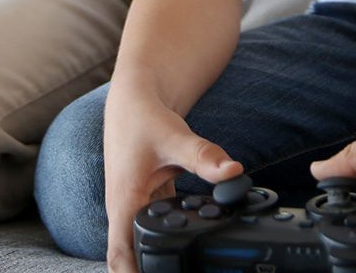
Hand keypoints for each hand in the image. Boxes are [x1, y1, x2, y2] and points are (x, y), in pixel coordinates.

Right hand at [102, 86, 241, 272]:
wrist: (133, 100)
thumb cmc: (144, 118)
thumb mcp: (174, 137)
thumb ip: (204, 157)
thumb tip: (234, 172)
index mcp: (124, 201)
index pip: (121, 253)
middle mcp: (124, 209)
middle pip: (128, 257)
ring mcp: (133, 207)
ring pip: (139, 246)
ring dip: (154, 263)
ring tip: (182, 272)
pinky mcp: (144, 202)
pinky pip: (152, 230)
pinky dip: (165, 244)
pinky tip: (186, 253)